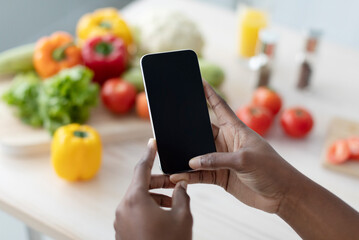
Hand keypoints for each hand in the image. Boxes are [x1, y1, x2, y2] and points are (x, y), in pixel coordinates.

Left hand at [114, 139, 192, 239]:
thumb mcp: (182, 218)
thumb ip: (182, 196)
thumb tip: (180, 186)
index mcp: (135, 200)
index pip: (142, 168)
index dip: (149, 154)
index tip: (152, 142)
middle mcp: (123, 208)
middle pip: (140, 185)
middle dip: (159, 182)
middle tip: (176, 182)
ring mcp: (120, 221)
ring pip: (138, 199)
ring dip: (155, 197)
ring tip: (174, 204)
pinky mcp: (122, 231)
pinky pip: (134, 212)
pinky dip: (148, 208)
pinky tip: (164, 216)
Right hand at [170, 81, 300, 212]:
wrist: (282, 195)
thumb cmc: (272, 170)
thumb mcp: (245, 160)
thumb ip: (217, 159)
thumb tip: (191, 161)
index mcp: (236, 130)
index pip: (220, 107)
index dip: (210, 93)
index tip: (199, 80)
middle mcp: (226, 142)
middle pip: (202, 131)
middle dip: (187, 128)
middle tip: (169, 124)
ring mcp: (222, 159)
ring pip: (197, 154)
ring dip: (185, 155)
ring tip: (167, 154)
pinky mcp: (219, 176)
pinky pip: (199, 174)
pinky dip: (188, 175)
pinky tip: (176, 176)